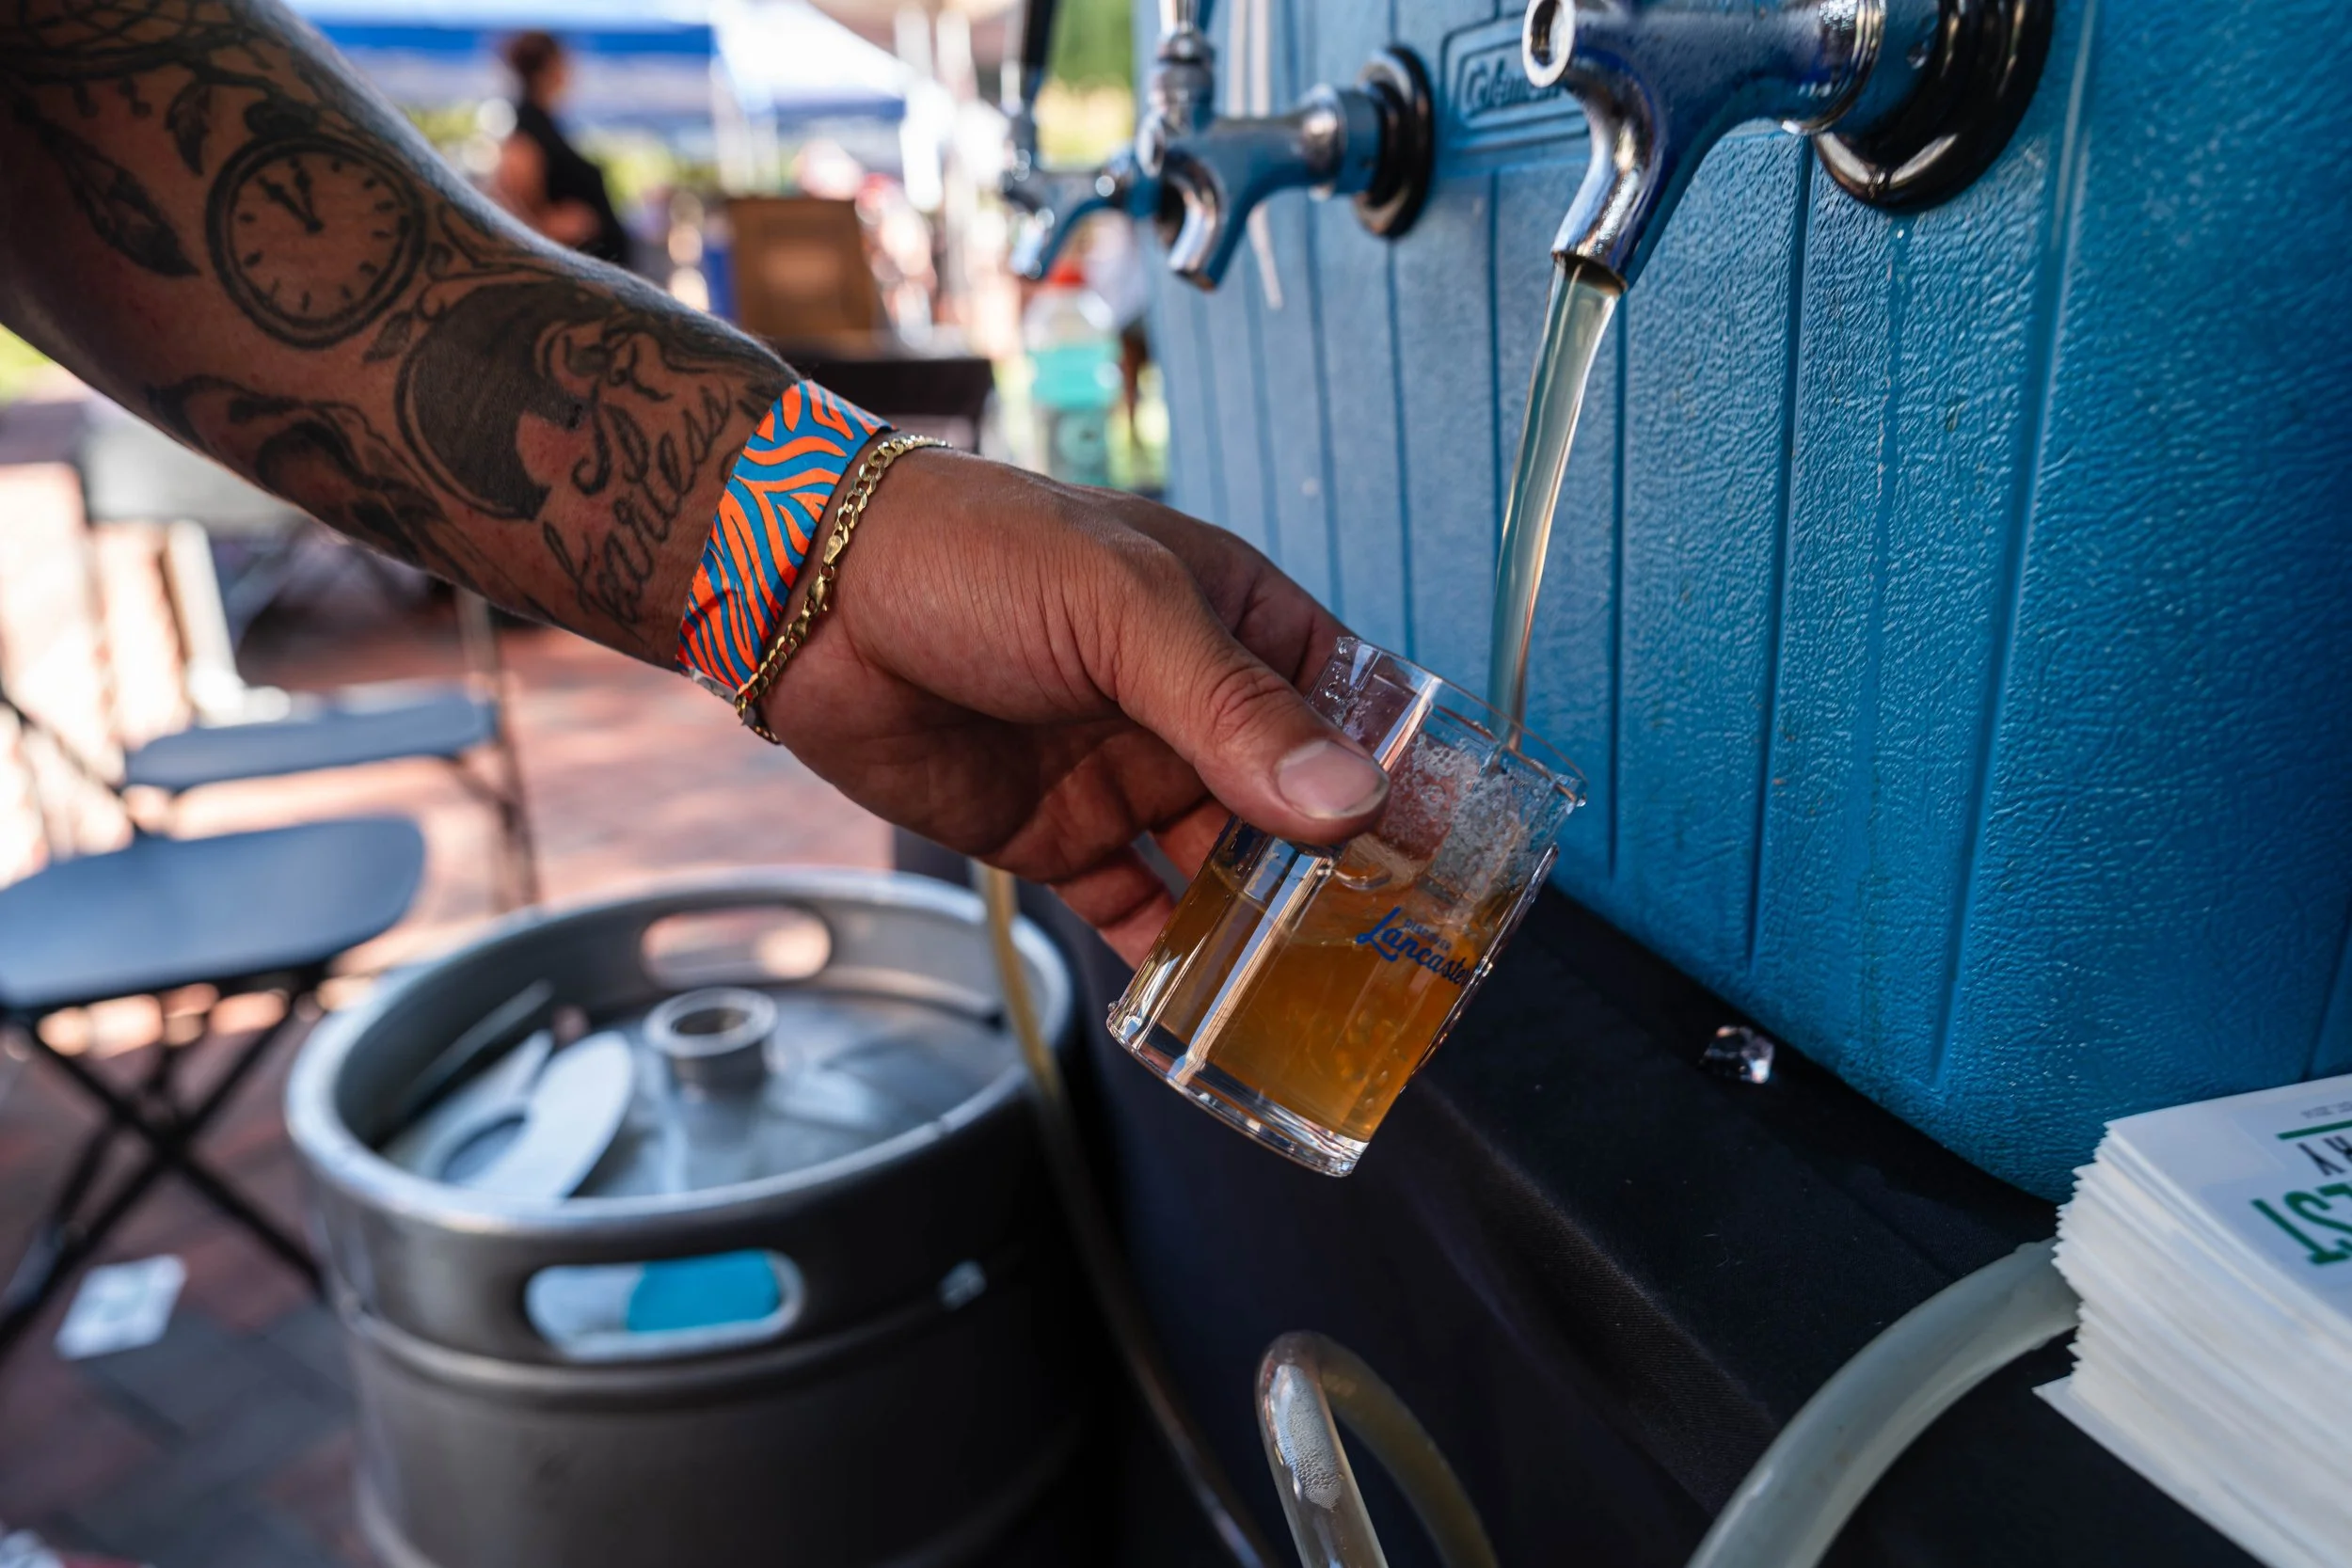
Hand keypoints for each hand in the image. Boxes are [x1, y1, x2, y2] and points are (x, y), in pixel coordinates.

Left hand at [758, 447, 1390, 961]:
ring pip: (1223, 873)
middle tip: (1394, 962)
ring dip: (1263, 931)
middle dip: (1339, 879)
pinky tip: (1207, 1013)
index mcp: (1235, 625)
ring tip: (1316, 1006)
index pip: (1347, 710)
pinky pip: (1134, 913)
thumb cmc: (975, 554)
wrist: (814, 596)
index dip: (1396, 781)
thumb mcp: (1124, 611)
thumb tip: (1348, 801)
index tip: (1447, 864)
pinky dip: (1170, 962)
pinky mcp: (1059, 837)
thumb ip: (1232, 710)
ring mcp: (1128, 776)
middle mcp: (1193, 709)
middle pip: (1295, 808)